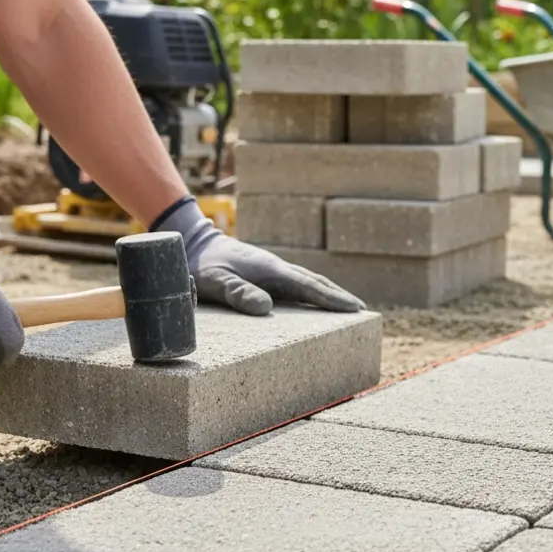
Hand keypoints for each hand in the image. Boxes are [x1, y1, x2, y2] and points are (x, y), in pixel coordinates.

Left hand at [153, 197, 365, 315]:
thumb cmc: (199, 265)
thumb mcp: (214, 280)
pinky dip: (312, 291)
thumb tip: (266, 307)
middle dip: (338, 296)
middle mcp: (276, 268)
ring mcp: (271, 269)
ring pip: (307, 280)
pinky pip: (296, 282)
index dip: (332, 299)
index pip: (308, 286)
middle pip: (315, 282)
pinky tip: (313, 299)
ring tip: (346, 305)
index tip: (354, 308)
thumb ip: (237, 292)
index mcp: (270, 271)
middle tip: (361, 309)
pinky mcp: (264, 272)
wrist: (191, 242)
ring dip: (328, 292)